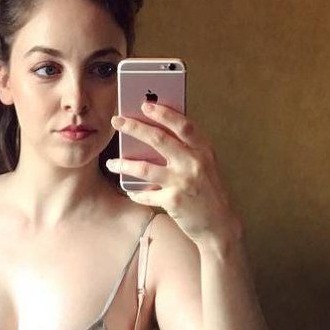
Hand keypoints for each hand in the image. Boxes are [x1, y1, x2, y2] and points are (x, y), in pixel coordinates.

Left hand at [107, 103, 241, 246]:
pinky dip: (136, 193)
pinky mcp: (173, 201)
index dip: (163, 113)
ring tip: (111, 163)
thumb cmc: (208, 192)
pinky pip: (146, 194)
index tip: (145, 104)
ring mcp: (183, 182)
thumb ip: (188, 150)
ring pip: (145, 168)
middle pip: (159, 139)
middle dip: (134, 127)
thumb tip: (157, 133)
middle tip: (117, 121)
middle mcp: (194, 163)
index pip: (183, 124)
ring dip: (124, 164)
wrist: (219, 225)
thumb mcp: (205, 165)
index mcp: (203, 150)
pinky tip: (130, 191)